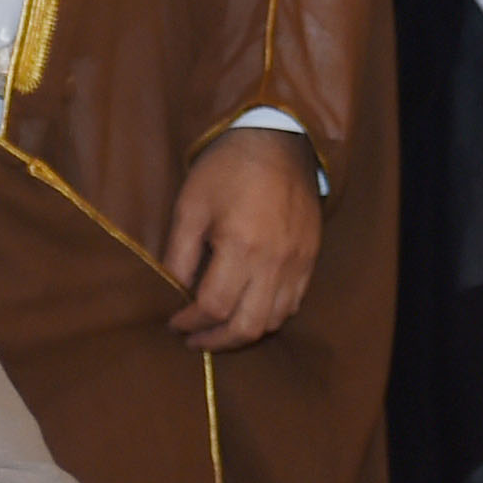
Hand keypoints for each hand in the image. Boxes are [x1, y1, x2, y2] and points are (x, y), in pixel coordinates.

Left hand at [166, 127, 321, 349]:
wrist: (279, 140)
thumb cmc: (228, 168)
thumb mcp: (191, 205)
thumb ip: (180, 254)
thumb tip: (172, 292)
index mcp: (242, 245)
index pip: (213, 307)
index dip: (189, 322)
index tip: (174, 323)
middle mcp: (275, 261)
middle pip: (247, 326)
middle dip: (216, 341)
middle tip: (194, 340)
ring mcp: (298, 262)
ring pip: (273, 321)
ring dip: (243, 333)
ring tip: (219, 330)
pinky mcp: (310, 258)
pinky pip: (293, 304)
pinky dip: (269, 316)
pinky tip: (249, 309)